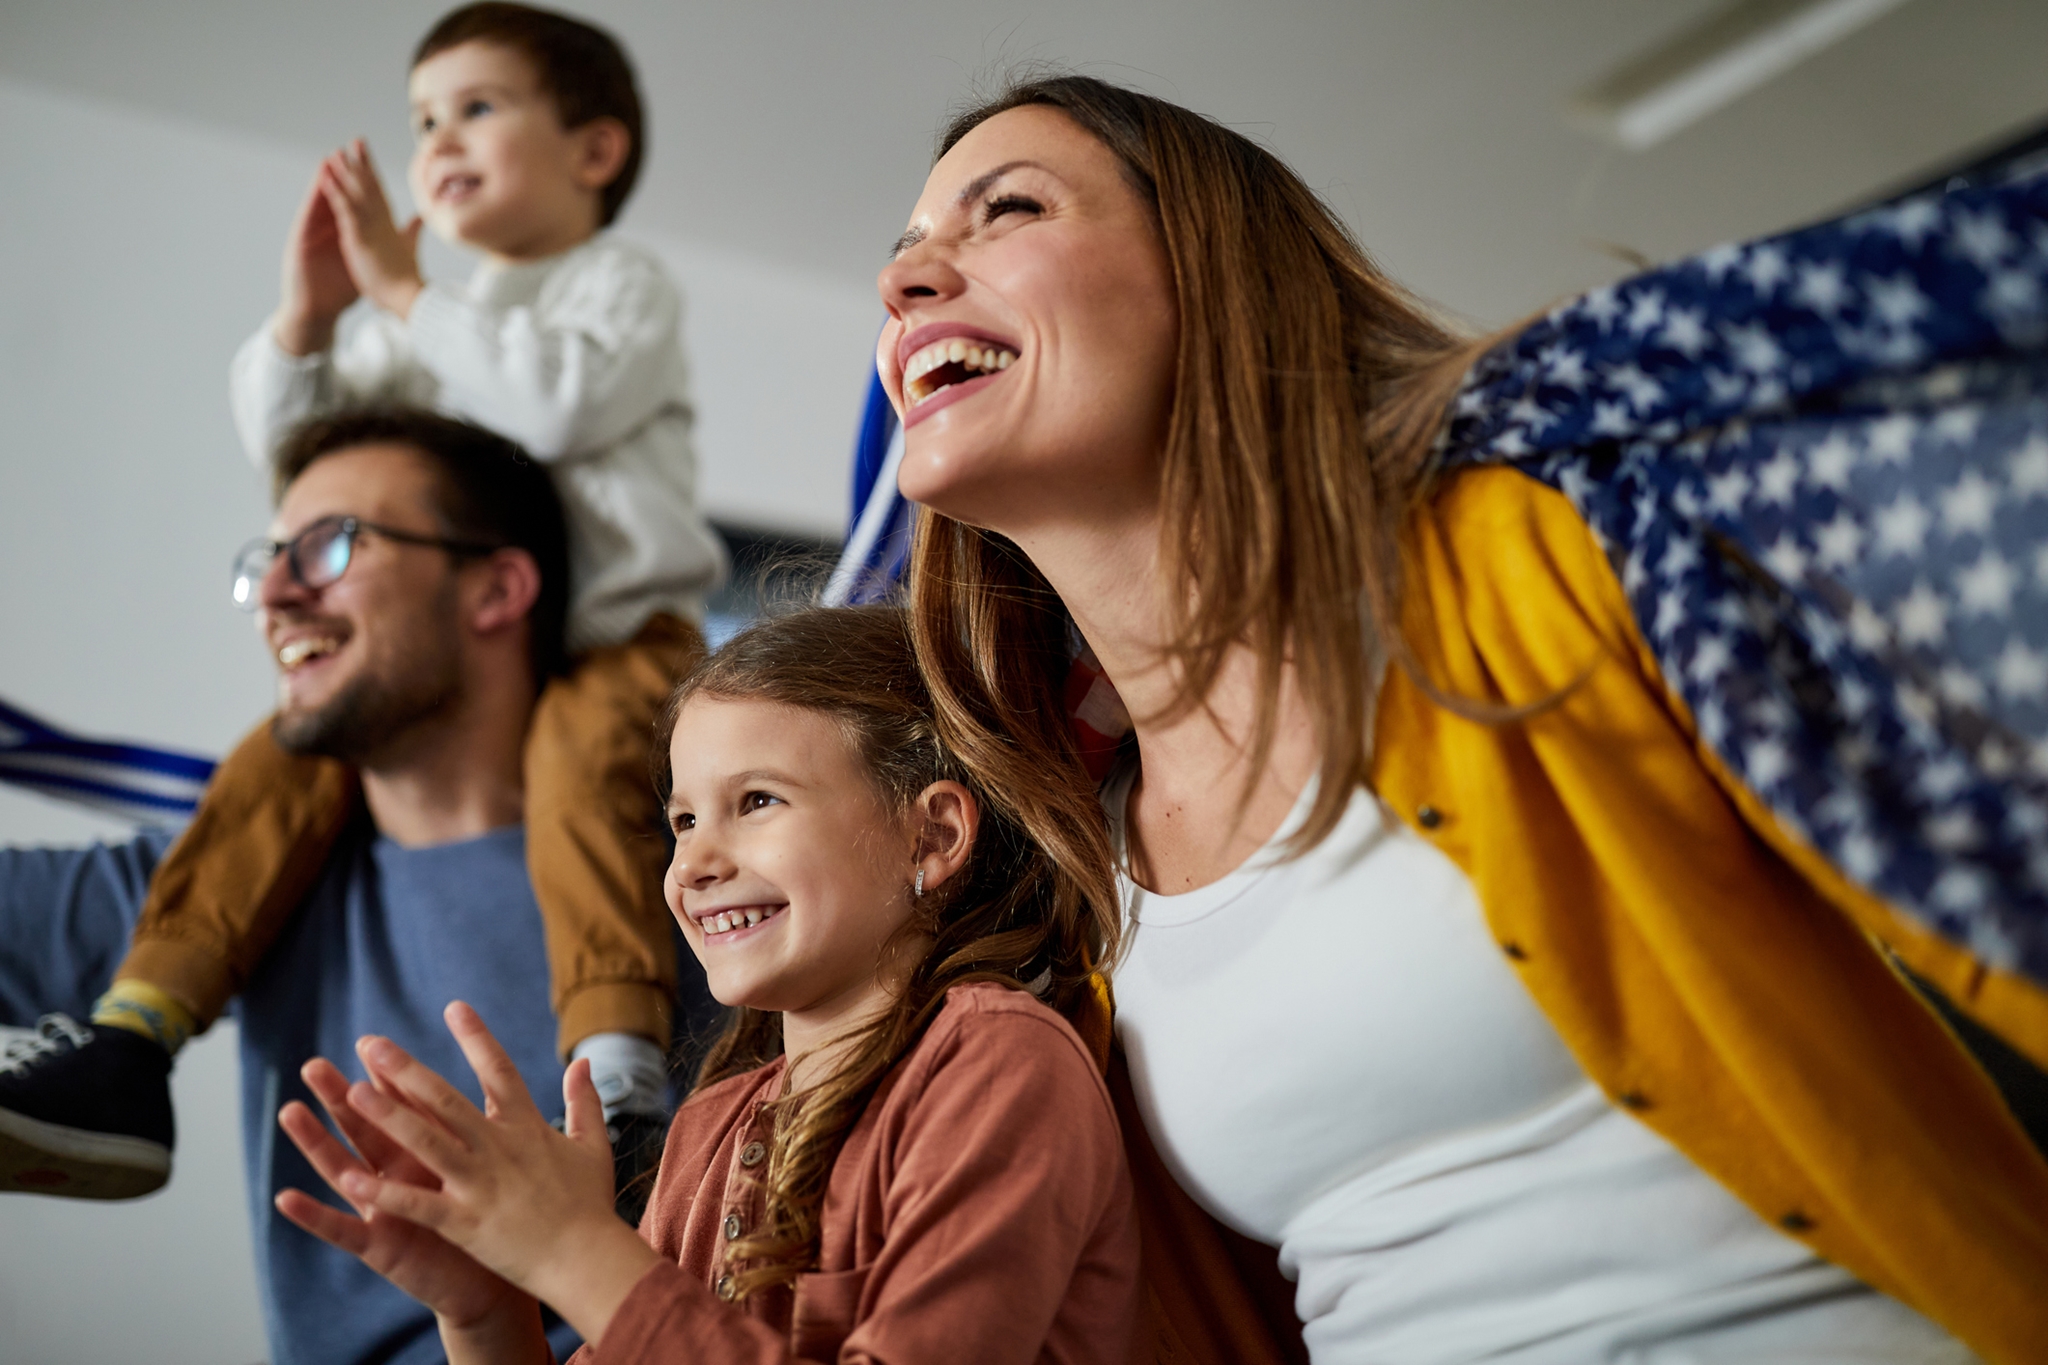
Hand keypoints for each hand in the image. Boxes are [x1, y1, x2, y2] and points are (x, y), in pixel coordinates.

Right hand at [273, 164, 359, 354]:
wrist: (317, 312)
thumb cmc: (337, 291)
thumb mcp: (363, 267)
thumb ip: (377, 251)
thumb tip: (398, 241)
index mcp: (345, 233)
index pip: (356, 204)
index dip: (365, 183)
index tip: (375, 163)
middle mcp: (328, 230)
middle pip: (339, 196)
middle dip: (348, 172)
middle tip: (355, 146)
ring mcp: (313, 235)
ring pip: (321, 202)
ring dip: (326, 180)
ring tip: (333, 158)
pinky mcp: (301, 243)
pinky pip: (309, 217)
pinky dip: (313, 201)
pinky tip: (318, 185)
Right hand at [275, 1057, 529, 1332]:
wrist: (489, 1286)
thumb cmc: (492, 1223)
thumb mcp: (490, 1168)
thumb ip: (491, 1125)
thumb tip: (512, 1079)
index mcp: (431, 1155)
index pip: (407, 1110)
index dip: (389, 1079)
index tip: (371, 1044)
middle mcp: (400, 1178)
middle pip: (367, 1130)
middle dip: (342, 1098)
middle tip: (315, 1066)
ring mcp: (384, 1211)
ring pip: (345, 1170)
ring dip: (316, 1143)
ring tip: (289, 1111)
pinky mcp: (379, 1248)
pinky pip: (342, 1231)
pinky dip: (312, 1216)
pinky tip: (284, 1197)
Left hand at [321, 139, 424, 319]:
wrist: (409, 297)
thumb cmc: (409, 280)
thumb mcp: (410, 249)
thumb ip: (412, 231)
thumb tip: (420, 218)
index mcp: (392, 226)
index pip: (382, 194)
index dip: (374, 174)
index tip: (368, 157)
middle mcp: (383, 222)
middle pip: (371, 186)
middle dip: (363, 163)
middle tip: (356, 141)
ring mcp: (372, 228)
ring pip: (357, 193)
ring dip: (345, 171)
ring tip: (335, 153)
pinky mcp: (360, 237)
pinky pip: (345, 209)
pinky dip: (335, 192)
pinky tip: (326, 177)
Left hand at [338, 1002, 662, 1343]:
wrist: (588, 1260)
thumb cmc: (591, 1205)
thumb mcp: (593, 1145)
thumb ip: (585, 1099)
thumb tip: (583, 1060)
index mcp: (527, 1127)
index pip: (499, 1071)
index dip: (476, 1037)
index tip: (454, 1007)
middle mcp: (499, 1148)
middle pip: (446, 1100)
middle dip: (407, 1070)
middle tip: (372, 1044)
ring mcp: (480, 1185)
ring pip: (427, 1143)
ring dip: (389, 1116)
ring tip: (354, 1091)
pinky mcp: (466, 1223)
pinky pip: (419, 1204)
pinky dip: (385, 1191)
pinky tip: (350, 1177)